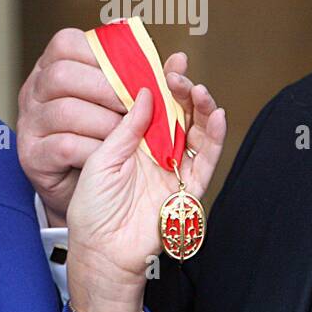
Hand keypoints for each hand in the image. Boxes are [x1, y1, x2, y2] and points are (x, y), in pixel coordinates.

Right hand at [17, 28, 195, 226]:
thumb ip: (148, 81)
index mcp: (54, 66)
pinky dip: (93, 148)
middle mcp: (33, 90)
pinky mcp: (31, 154)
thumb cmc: (105, 134)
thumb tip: (180, 60)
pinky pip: (64, 145)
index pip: (66, 43)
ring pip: (65, 110)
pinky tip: (106, 151)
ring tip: (124, 132)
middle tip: (132, 105)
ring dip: (104, 122)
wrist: (84, 188)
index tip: (128, 71)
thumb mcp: (123, 102)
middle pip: (63, 75)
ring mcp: (29, 122)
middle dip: (106, 89)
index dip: (100, 54)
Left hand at [65, 82, 225, 311]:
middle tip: (178, 72)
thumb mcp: (101, 159)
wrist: (100, 252)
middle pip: (180, 114)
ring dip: (202, 108)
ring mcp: (175, 170)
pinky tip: (218, 116)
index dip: (163, 83)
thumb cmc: (92, 209)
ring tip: (199, 89)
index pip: (155, 106)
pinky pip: (207, 161)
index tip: (169, 60)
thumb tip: (145, 92)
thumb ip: (126, 128)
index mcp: (135, 142)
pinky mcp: (188, 190)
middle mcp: (158, 153)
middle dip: (183, 90)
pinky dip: (216, 139)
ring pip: (198, 133)